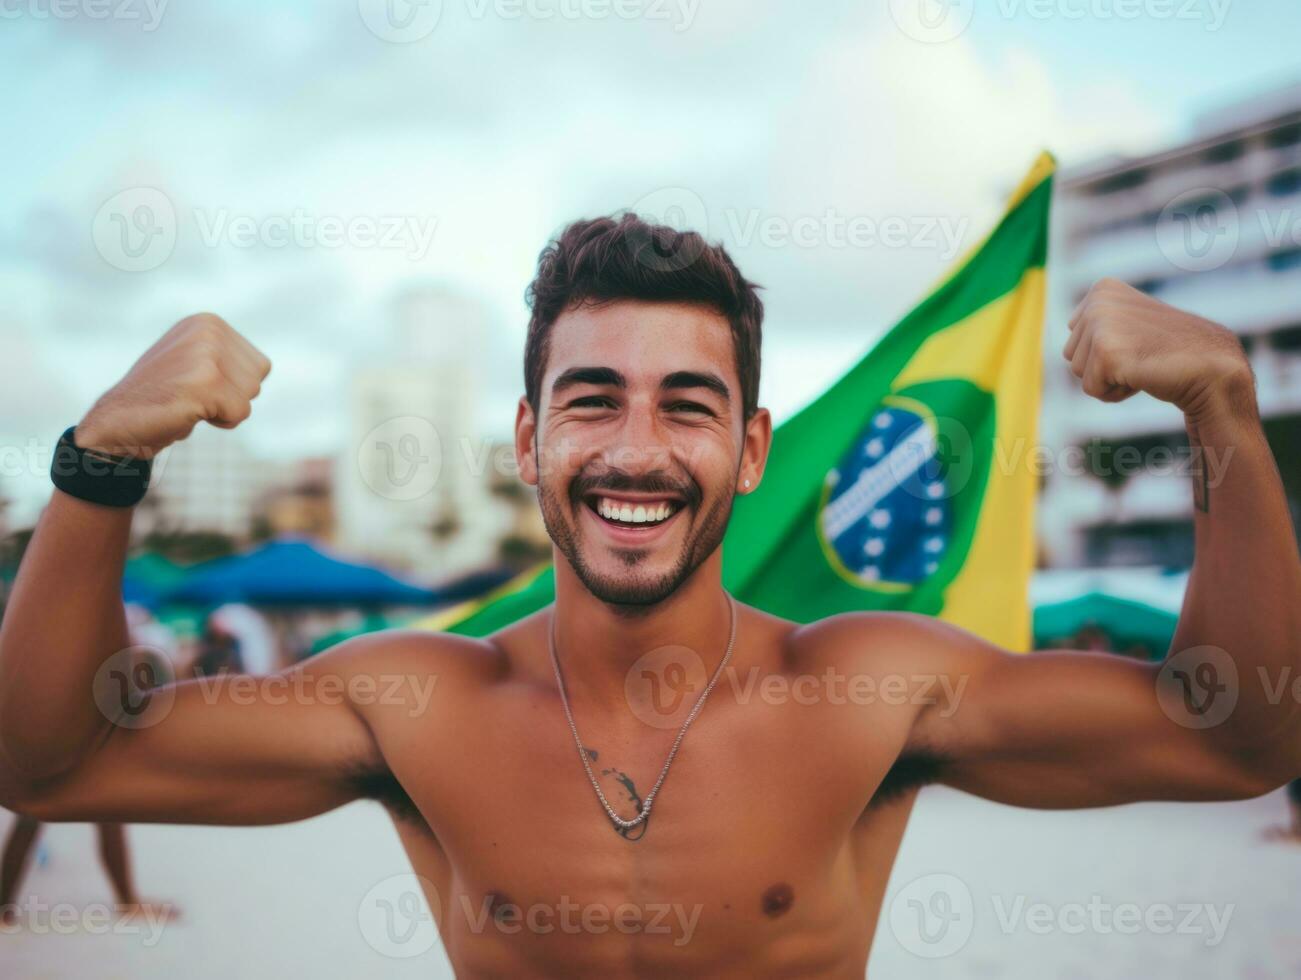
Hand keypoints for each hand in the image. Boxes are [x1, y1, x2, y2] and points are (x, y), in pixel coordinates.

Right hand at [75, 313, 271, 458]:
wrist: (116, 423)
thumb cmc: (160, 398)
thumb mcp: (194, 363)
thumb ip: (226, 357)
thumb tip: (264, 366)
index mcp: (208, 322)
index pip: (260, 366)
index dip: (234, 387)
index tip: (198, 385)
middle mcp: (208, 330)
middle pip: (258, 379)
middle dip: (232, 398)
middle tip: (192, 397)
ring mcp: (206, 353)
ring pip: (250, 396)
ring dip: (224, 410)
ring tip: (189, 403)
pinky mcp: (205, 381)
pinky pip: (239, 413)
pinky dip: (220, 422)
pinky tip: (187, 412)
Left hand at [1063, 279, 1253, 418]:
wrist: (1212, 367)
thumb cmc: (1171, 350)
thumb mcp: (1130, 323)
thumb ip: (1101, 322)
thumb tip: (1069, 322)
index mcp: (1102, 289)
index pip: (1075, 339)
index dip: (1105, 352)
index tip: (1138, 342)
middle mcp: (1098, 300)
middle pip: (1072, 356)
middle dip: (1103, 367)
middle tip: (1142, 356)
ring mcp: (1102, 324)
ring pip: (1079, 373)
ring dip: (1109, 380)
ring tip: (1143, 364)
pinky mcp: (1107, 352)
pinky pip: (1092, 390)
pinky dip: (1115, 393)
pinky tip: (1142, 377)